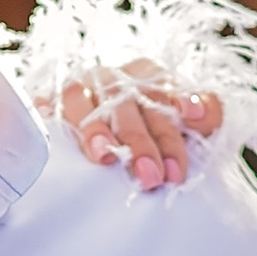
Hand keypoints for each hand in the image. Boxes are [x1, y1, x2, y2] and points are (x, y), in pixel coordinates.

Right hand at [62, 78, 222, 188]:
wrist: (102, 148)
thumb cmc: (155, 137)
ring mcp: (81, 90)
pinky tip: (55, 128)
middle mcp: (115, 79)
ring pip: (85, 101)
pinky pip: (49, 107)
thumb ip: (207, 113)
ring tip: (106, 158)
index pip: (167, 87)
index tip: (193, 118)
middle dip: (143, 141)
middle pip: (128, 102)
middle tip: (153, 177)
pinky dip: (52, 116)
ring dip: (96, 129)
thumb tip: (200, 112)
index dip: (182, 102)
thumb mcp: (189, 126)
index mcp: (150, 78)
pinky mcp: (51, 105)